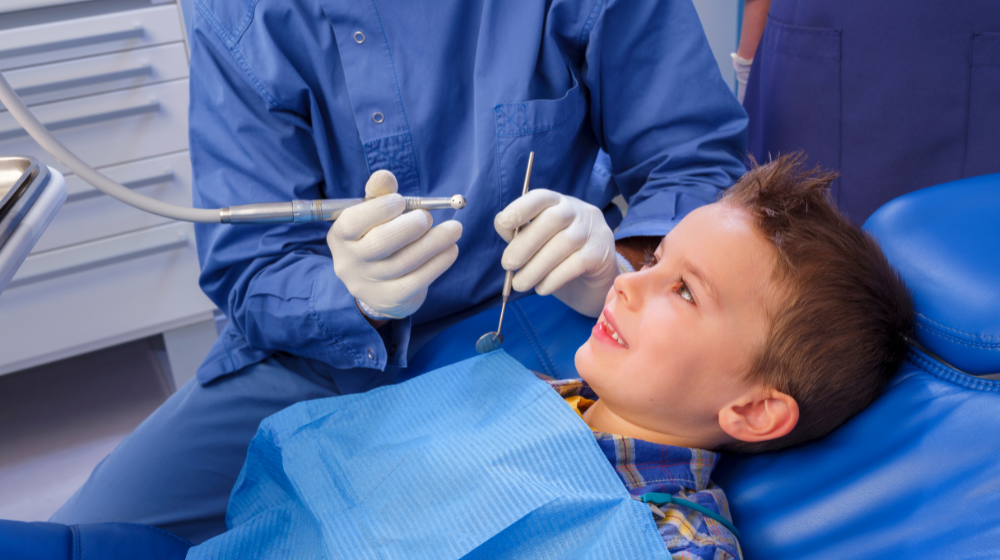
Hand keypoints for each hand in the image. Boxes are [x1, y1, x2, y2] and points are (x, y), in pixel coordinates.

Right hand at [327, 170, 461, 319]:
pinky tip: (451, 249)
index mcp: (341, 236)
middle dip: (409, 227)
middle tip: (427, 217)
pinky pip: (418, 280)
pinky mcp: (391, 299)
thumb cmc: (377, 237)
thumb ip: (379, 195)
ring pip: (405, 262)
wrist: (377, 286)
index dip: (379, 209)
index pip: (353, 222)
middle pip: (379, 244)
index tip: (401, 201)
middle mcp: (350, 262)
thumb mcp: (373, 215)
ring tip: (455, 229)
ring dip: (434, 242)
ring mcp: (369, 284)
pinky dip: (439, 263)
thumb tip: (385, 176)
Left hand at [494, 190, 617, 316]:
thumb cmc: (559, 258)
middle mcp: (579, 211)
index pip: (541, 197)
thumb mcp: (538, 242)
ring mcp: (594, 231)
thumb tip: (501, 223)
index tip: (503, 222)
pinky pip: (575, 264)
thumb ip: (520, 231)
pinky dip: (553, 278)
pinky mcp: (601, 254)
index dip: (521, 207)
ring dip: (536, 267)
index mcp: (559, 203)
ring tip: (520, 284)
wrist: (593, 282)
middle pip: (552, 219)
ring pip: (563, 243)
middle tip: (507, 264)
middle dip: (525, 243)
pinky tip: (542, 288)